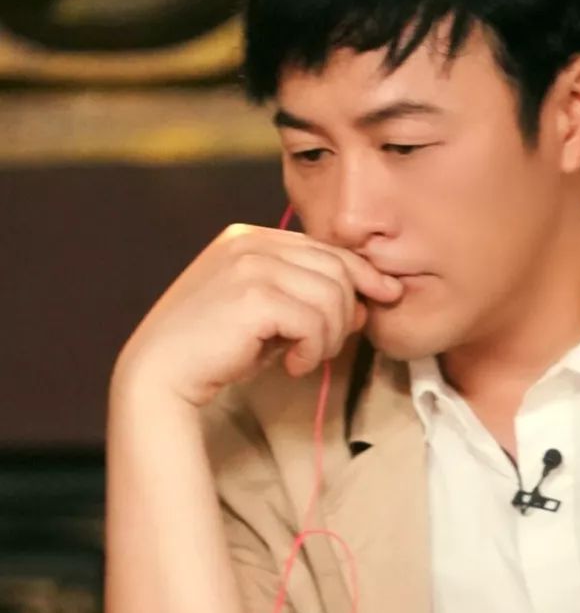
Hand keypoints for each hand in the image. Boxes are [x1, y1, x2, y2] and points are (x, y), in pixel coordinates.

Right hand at [112, 223, 404, 407]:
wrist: (162, 374)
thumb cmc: (215, 350)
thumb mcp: (267, 316)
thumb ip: (308, 299)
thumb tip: (366, 302)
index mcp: (250, 237)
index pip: (325, 247)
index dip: (361, 274)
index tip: (384, 296)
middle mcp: (250, 242)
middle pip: (337, 268)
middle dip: (344, 313)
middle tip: (322, 348)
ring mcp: (250, 265)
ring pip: (333, 295)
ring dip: (329, 336)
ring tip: (303, 358)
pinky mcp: (253, 295)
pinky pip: (315, 321)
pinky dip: (313, 350)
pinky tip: (292, 365)